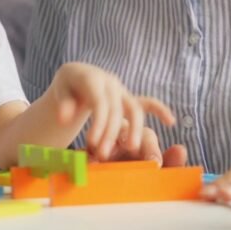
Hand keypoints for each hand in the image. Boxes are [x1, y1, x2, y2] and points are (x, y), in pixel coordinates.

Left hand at [48, 62, 175, 160]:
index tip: (91, 143)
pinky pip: (147, 102)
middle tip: (102, 155)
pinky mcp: (127, 98)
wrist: (78, 74)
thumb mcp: (60, 90)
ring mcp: (121, 90)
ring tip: (132, 149)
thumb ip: (62, 104)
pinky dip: (159, 110)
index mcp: (92, 79)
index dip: (98, 123)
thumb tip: (64, 118)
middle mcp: (110, 83)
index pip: (99, 102)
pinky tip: (170, 121)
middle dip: (111, 133)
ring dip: (135, 129)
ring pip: (133, 109)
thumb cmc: (67, 85)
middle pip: (115, 110)